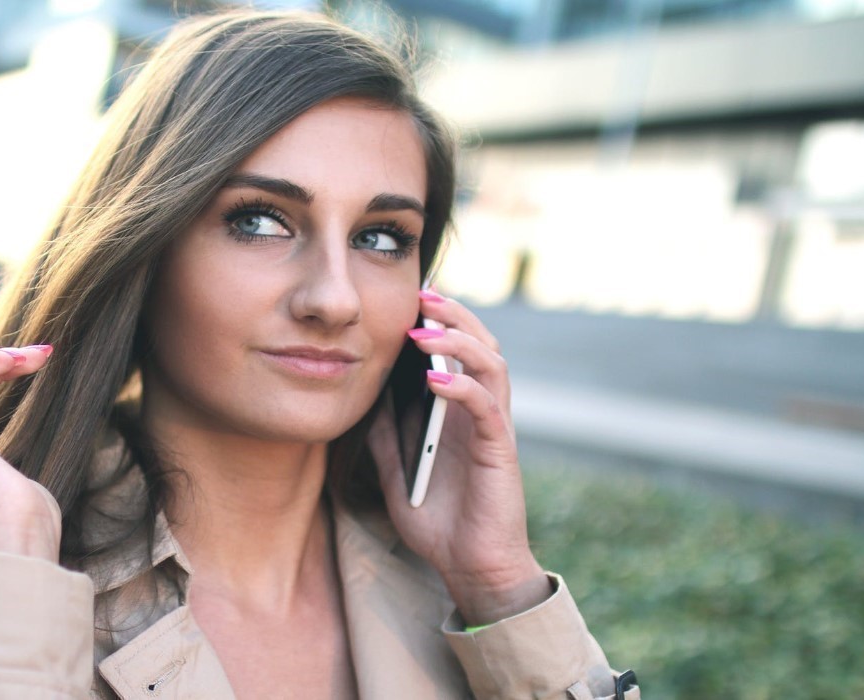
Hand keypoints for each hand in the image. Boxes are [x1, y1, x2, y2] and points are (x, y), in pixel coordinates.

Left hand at [368, 292, 550, 624]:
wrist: (470, 568)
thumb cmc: (440, 522)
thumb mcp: (397, 473)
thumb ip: (386, 436)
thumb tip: (364, 399)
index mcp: (459, 412)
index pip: (459, 350)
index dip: (441, 319)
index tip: (409, 297)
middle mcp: (481, 412)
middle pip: (481, 343)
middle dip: (454, 314)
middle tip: (421, 294)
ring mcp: (493, 428)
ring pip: (491, 364)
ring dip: (458, 341)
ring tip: (423, 329)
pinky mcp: (499, 451)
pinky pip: (487, 408)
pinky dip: (462, 388)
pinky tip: (434, 379)